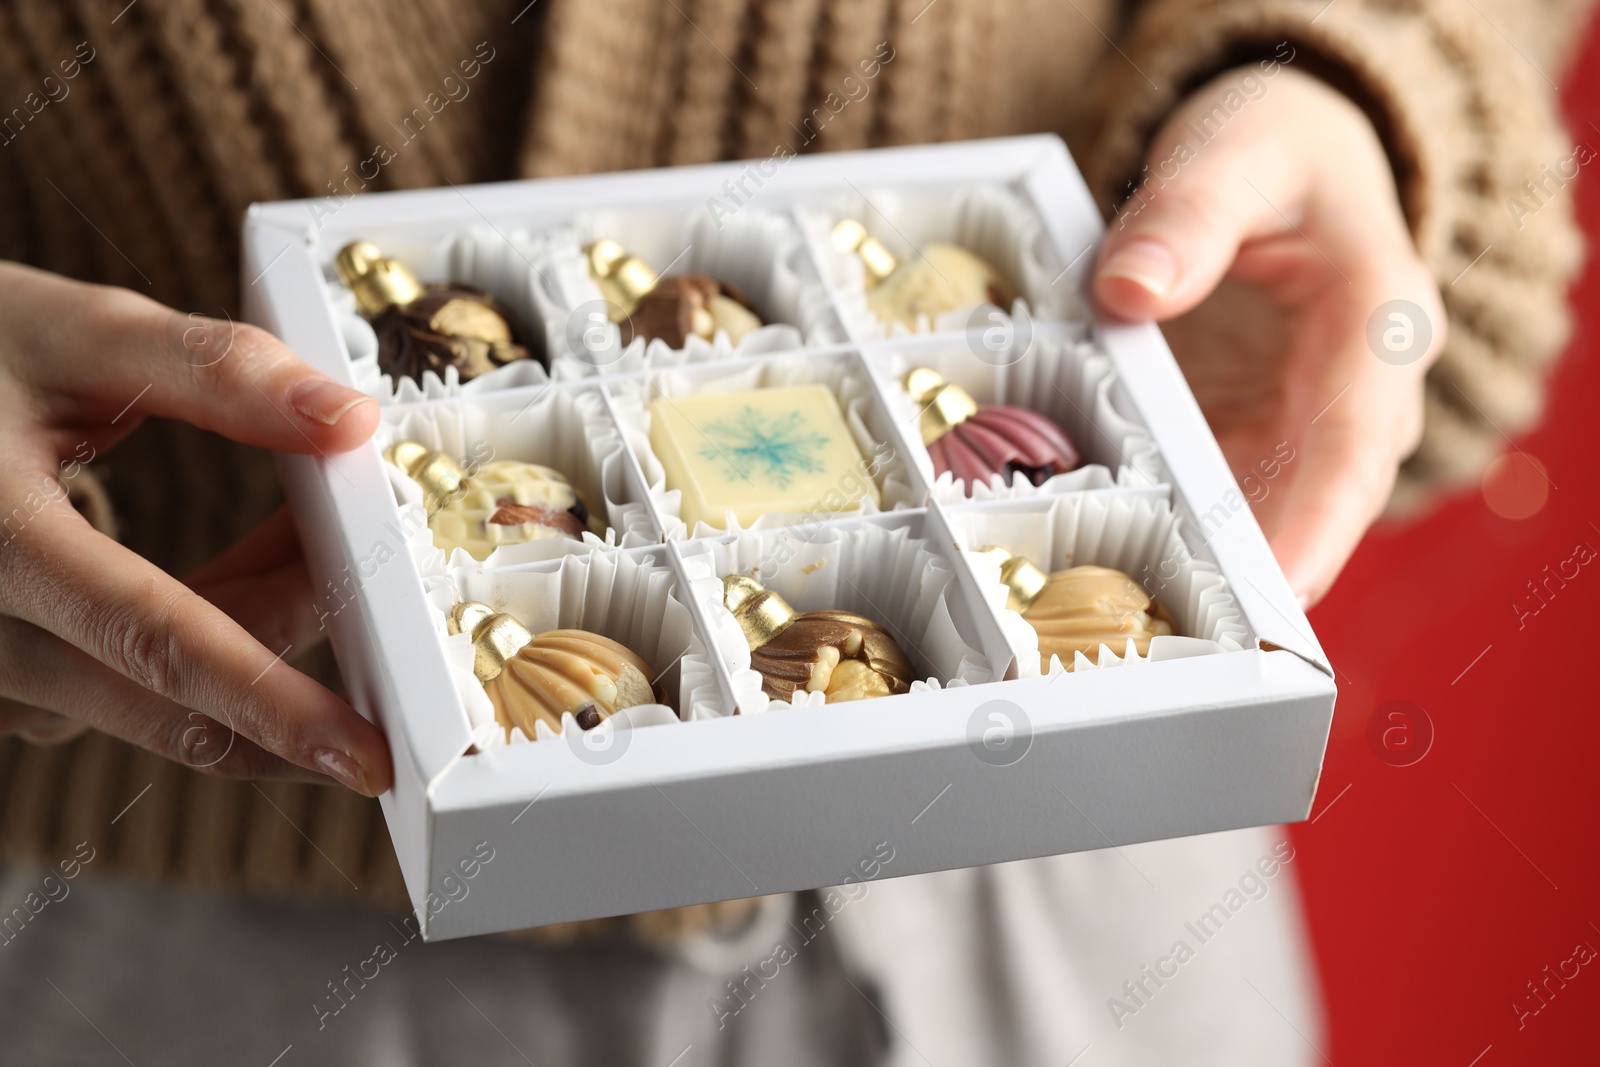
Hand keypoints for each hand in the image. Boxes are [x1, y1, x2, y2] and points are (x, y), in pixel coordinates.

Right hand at [0, 263, 392, 794]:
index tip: (368, 752)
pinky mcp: (7, 678)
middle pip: (173, 691)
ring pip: (159, 696)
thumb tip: (349, 421)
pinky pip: (130, 682)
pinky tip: (264, 567)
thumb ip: (210, 370)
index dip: (271, 703)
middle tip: (391, 608)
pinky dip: (213, 637)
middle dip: (295, 664)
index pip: (156, 640)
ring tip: (324, 545)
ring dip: (260, 638)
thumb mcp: (67, 332)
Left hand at [1094, 66, 1444, 605]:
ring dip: (1203, 574)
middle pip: (1309, 507)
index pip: (1358, 443)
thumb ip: (1190, 211)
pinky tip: (1104, 571)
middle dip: (1250, 582)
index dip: (1319, 526)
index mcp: (1376, 324)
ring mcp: (1300, 427)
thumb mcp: (1239, 149)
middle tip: (1178, 648)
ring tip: (1129, 631)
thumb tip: (1128, 290)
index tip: (1276, 595)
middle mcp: (1352, 395)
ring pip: (1259, 519)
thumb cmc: (1275, 150)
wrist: (1282, 156)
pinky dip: (1166, 533)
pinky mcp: (1249, 439)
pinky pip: (1213, 499)